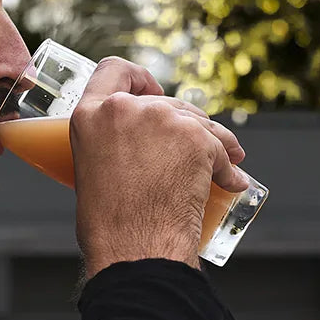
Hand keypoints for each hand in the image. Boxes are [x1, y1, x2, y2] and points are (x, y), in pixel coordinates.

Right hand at [70, 57, 247, 278]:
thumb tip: (129, 155)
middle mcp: (126, 109)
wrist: (135, 249)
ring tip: (219, 169)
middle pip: (163, 101)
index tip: (152, 92)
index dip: (137, 77)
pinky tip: (231, 180)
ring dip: (208, 141)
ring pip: (195, 120)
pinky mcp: (197, 139)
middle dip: (181, 123)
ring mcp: (164, 121)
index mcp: (90, 115)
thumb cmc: (109, 226)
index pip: (114, 70)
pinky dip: (227, 163)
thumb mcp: (88, 172)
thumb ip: (106, 147)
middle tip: (187, 152)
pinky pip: (220, 145)